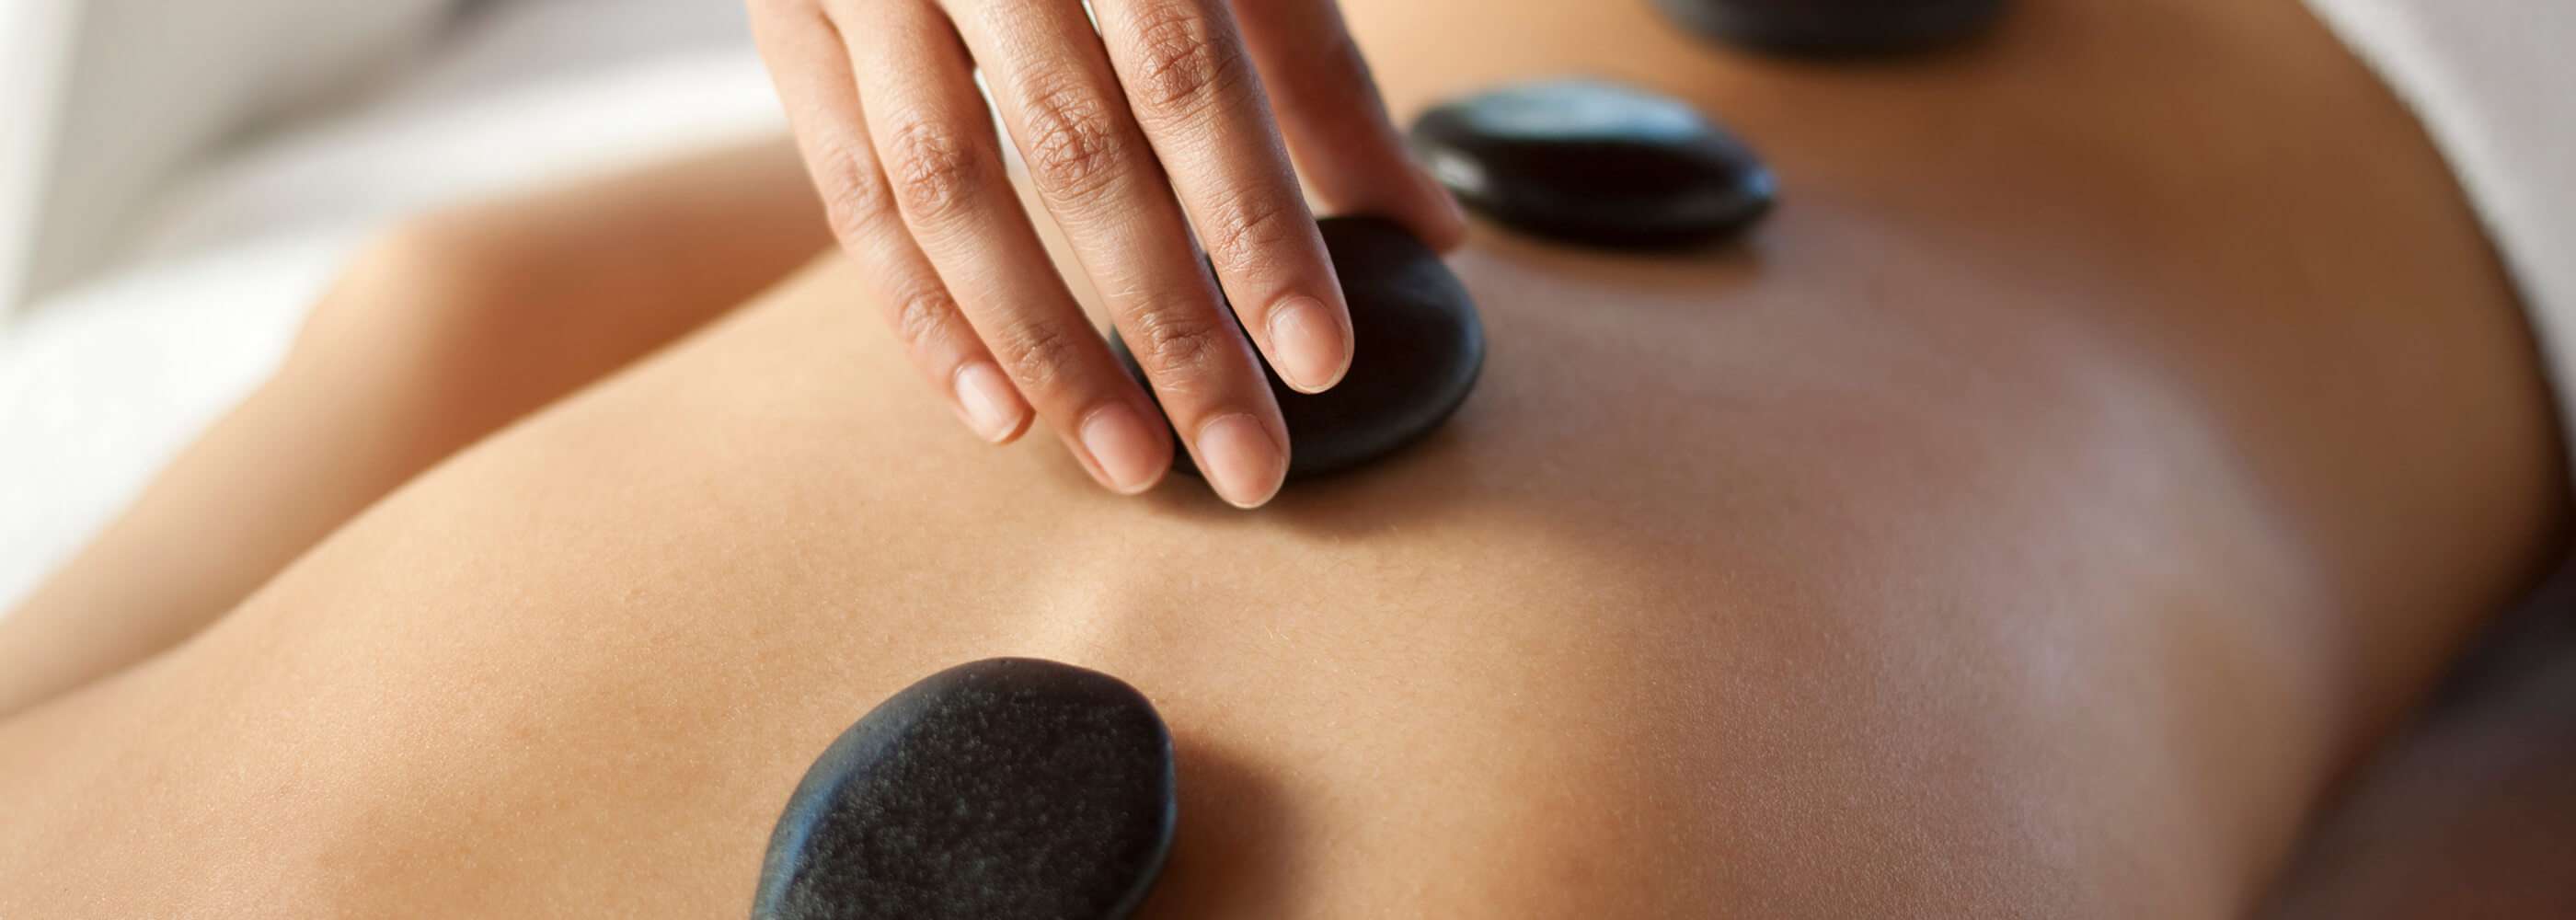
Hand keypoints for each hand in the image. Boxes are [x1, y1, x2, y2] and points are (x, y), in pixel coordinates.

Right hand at [749, 0, 1464, 507]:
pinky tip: (1000, 414)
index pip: (1186, 76)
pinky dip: (921, 314)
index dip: (1256, 225)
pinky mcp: (787, 20)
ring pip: (944, 187)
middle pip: (1074, 150)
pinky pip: (848, 191)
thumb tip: (1426, 227)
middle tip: (1246, 460)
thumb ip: (1310, 64)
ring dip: (1042, 345)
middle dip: (1168, 323)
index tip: (1317, 359)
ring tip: (1132, 461)